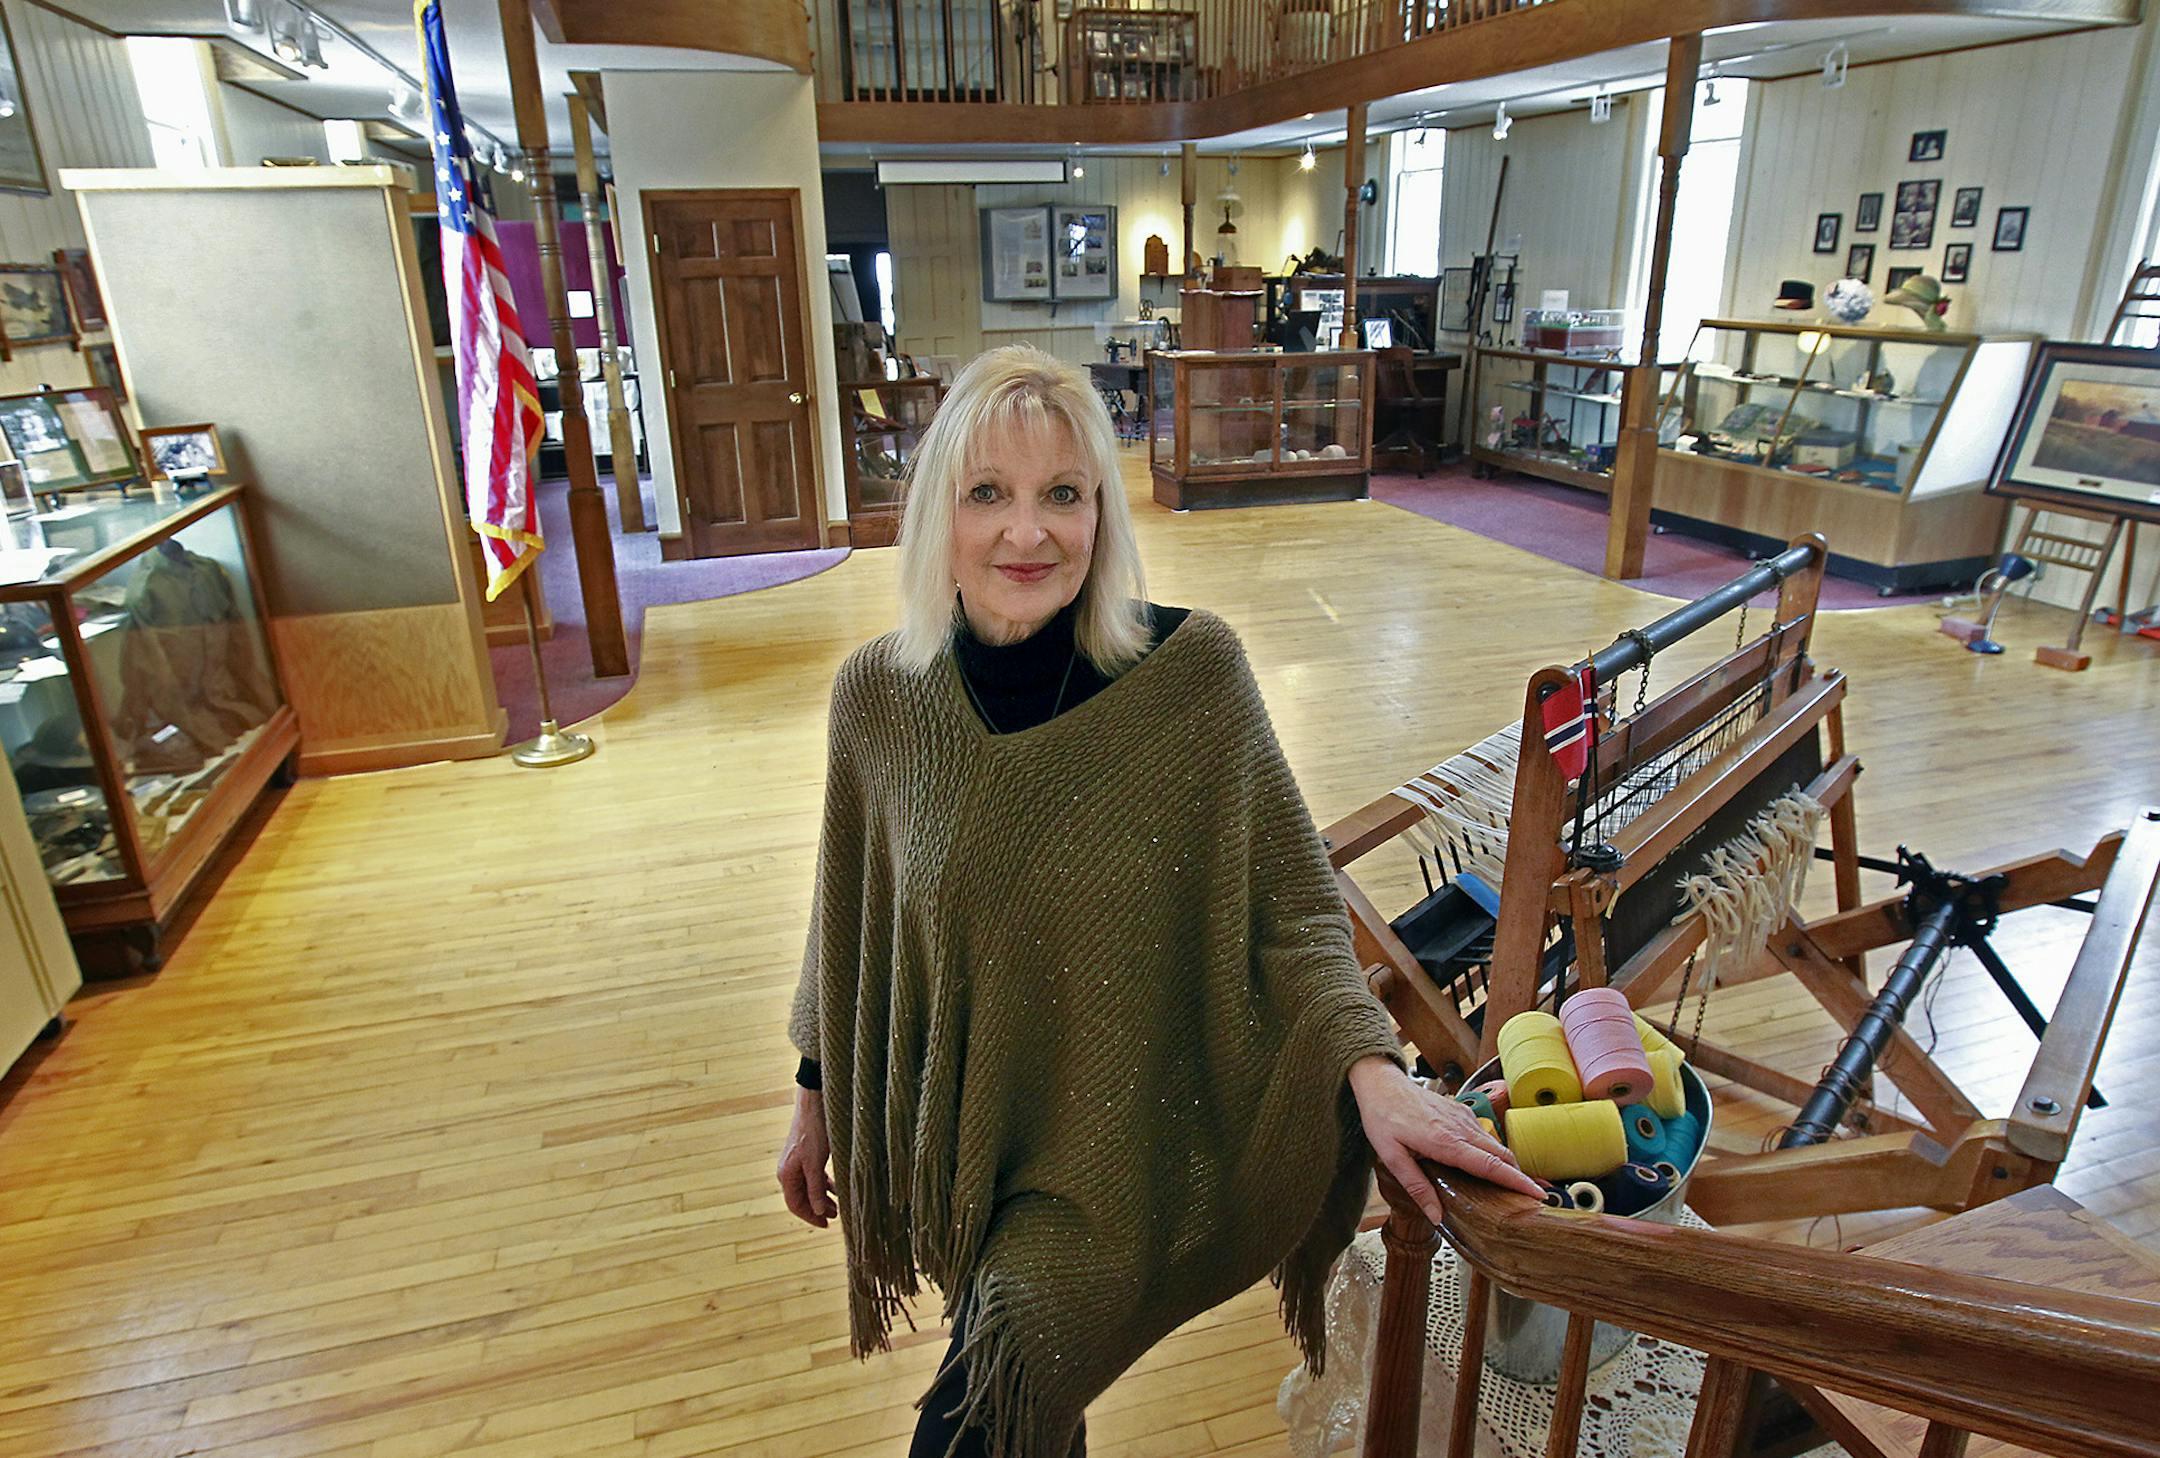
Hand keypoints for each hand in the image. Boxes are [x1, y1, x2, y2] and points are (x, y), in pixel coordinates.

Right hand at [777, 1087, 837, 1227]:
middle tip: (836, 1217)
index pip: (795, 1205)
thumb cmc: (814, 1132)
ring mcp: (796, 1162)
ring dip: (822, 1198)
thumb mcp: (816, 1163)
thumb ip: (816, 1188)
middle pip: (801, 1198)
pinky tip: (836, 1187)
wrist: (814, 1103)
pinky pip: (814, 1176)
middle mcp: (788, 1170)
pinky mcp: (806, 1154)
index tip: (827, 1225)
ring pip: (809, 1187)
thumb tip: (818, 1211)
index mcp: (786, 1175)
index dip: (810, 1217)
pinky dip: (824, 1184)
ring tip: (839, 1206)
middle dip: (818, 1209)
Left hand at [1348, 1055, 1545, 1220]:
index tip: (1538, 1193)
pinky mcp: (1462, 1112)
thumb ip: (1416, 1187)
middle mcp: (1461, 1129)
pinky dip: (1495, 1153)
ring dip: (1509, 1166)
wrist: (1381, 1084)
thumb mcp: (1391, 1156)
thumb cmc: (1383, 1118)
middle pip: (1503, 1156)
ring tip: (1515, 1188)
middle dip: (1520, 1178)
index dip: (1517, 1181)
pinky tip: (1490, 1166)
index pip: (1491, 1165)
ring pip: (1497, 1145)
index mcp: (1446, 1142)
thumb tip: (1437, 1216)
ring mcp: (1464, 1118)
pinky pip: (1486, 1135)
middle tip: (1533, 1200)